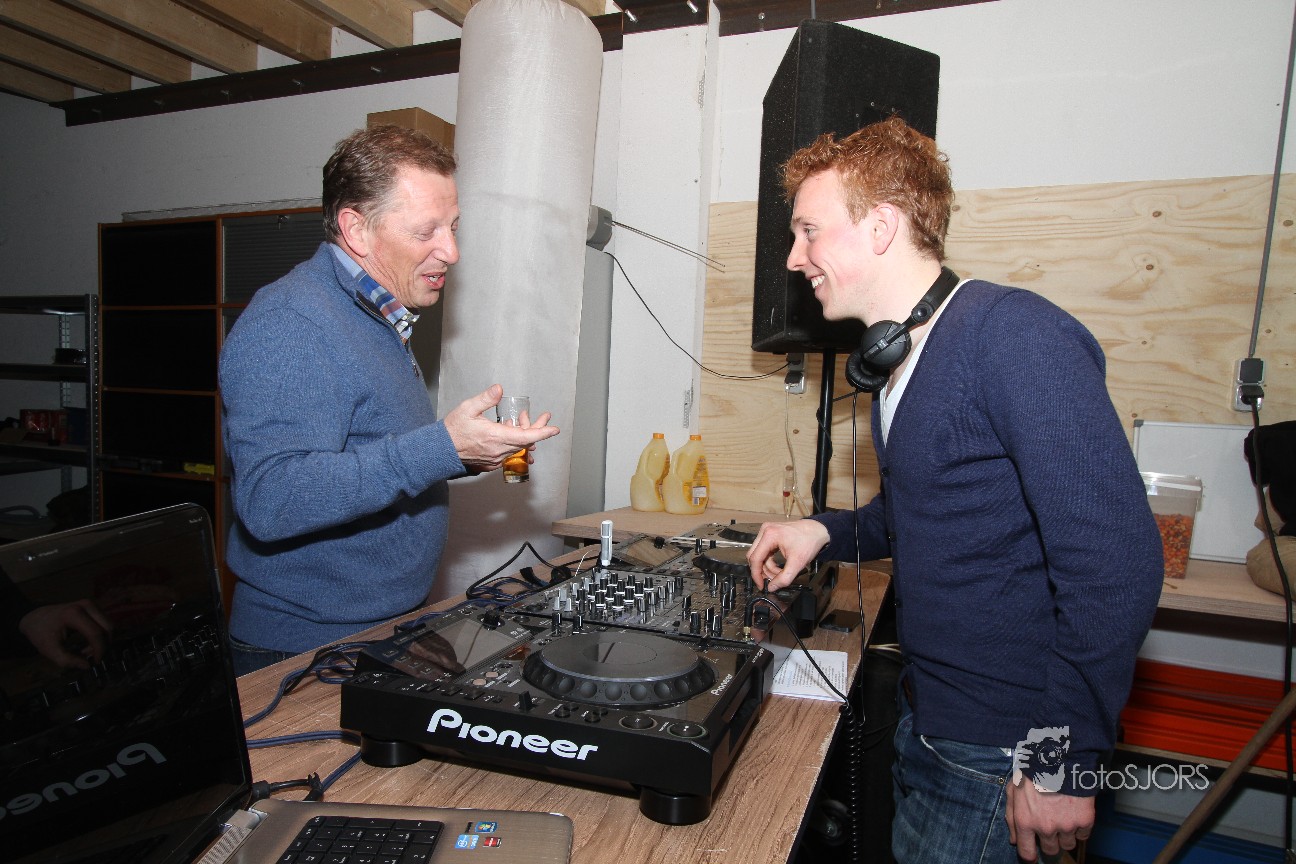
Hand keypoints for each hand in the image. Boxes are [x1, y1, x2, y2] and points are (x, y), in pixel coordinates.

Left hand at [18, 599, 112, 668]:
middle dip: (104, 645)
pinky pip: (104, 623)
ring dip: (103, 641)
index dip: (99, 650)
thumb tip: (87, 666)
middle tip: (92, 657)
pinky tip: (89, 642)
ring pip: (109, 625)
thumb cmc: (40, 633)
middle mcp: (86, 605)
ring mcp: (90, 604)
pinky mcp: (92, 607)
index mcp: (73, 614)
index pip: (95, 633)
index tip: (94, 662)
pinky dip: (101, 635)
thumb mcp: (50, 650)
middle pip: (108, 627)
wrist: (34, 617)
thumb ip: (68, 661)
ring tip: (88, 650)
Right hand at [443, 384, 559, 473]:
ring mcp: (495, 458)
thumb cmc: (452, 430)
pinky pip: (509, 453)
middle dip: (536, 429)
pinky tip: (510, 431)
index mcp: (495, 436)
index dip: (542, 432)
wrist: (440, 451)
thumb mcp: (468, 409)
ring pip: (518, 447)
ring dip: (524, 434)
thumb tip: (499, 389)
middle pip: (525, 441)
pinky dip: (514, 442)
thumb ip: (485, 399)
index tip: (554, 429)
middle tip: (544, 417)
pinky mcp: (491, 462)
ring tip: (524, 420)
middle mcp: (498, 450)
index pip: (526, 436)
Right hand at [746, 519, 829, 590]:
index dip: (756, 575)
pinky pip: (764, 551)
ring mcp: (766, 531)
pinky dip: (770, 561)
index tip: (761, 585)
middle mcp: (765, 531)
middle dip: (762, 571)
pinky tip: (779, 567)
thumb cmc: (809, 541)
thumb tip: (772, 587)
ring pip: (759, 555)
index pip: (755, 558)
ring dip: (767, 567)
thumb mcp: (797, 563)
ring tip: (780, 574)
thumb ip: (784, 578)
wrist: (818, 530)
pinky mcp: (770, 534)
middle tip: (770, 581)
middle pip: (754, 556)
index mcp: (769, 535)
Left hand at [1005, 776, 1093, 860]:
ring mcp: (1066, 826)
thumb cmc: (1033, 772)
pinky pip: (1083, 836)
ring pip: (1067, 844)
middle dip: (1049, 841)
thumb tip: (1014, 840)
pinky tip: (1074, 812)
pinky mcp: (1084, 821)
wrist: (1060, 757)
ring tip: (1062, 815)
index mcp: (1025, 821)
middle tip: (1050, 825)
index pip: (1027, 852)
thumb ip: (1011, 817)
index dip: (1030, 856)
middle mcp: (1045, 828)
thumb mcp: (1013, 791)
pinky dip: (1080, 828)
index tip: (1033, 855)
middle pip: (1050, 850)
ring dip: (1065, 835)